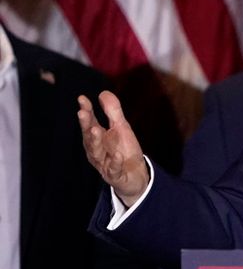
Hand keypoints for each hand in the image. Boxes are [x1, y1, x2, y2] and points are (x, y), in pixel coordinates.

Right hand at [78, 91, 148, 206]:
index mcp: (97, 137)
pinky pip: (114, 170)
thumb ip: (113, 112)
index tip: (82, 99)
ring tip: (96, 130)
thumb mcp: (121, 128)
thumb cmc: (124, 150)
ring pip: (97, 153)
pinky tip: (118, 156)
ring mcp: (104, 163)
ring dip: (96, 142)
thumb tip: (103, 93)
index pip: (89, 122)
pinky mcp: (115, 176)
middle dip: (86, 125)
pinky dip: (115, 164)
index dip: (86, 111)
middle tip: (82, 113)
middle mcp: (96, 150)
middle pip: (89, 137)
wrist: (135, 175)